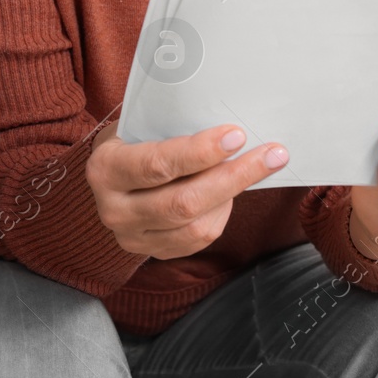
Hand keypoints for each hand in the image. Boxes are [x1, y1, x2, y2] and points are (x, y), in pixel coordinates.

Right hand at [86, 121, 290, 258]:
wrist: (109, 179)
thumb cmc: (132, 140)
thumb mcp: (137, 125)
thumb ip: (172, 127)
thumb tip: (228, 126)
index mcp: (105, 169)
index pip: (157, 164)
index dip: (199, 152)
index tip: (236, 136)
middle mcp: (114, 209)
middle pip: (183, 202)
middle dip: (233, 177)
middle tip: (271, 155)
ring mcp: (133, 237)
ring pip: (197, 226)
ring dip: (233, 195)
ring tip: (256, 167)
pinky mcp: (154, 252)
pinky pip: (199, 238)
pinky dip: (222, 213)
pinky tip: (231, 192)